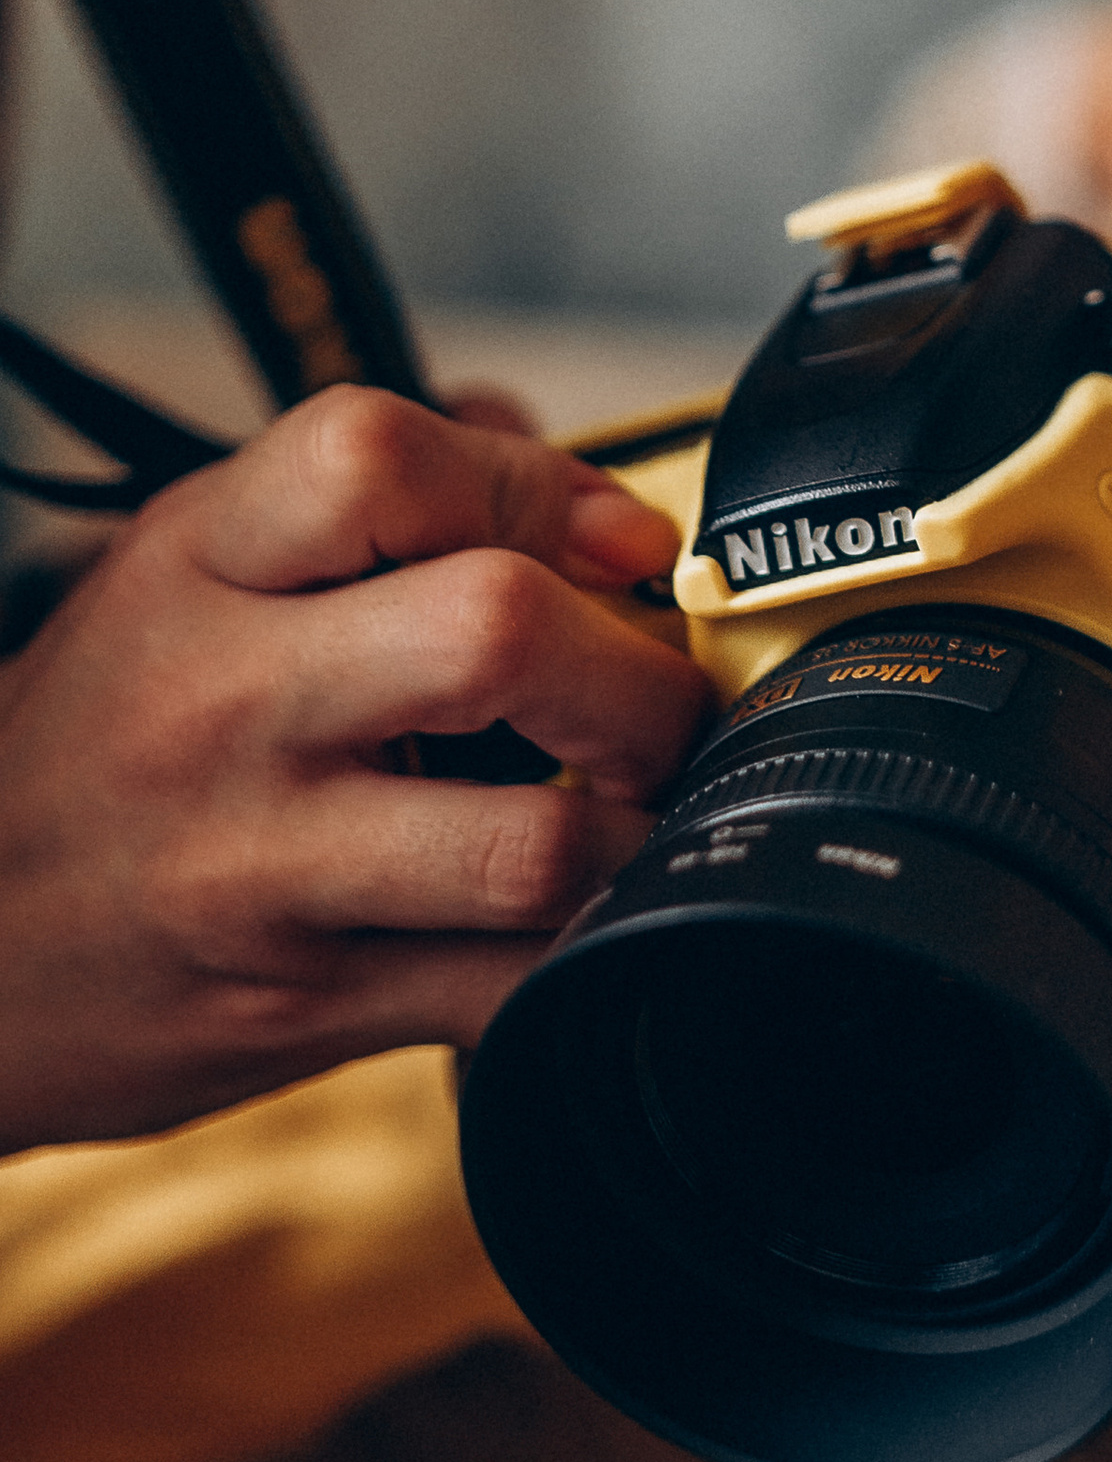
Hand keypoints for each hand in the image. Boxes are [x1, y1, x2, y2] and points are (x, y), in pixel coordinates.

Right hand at [0, 389, 707, 1155]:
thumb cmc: (103, 741)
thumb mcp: (187, 569)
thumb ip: (371, 500)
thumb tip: (582, 486)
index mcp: (199, 566)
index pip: (382, 456)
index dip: (538, 484)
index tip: (610, 543)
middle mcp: (228, 707)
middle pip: (496, 633)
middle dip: (633, 667)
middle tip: (658, 692)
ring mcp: (264, 869)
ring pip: (531, 842)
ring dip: (636, 825)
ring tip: (633, 806)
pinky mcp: (305, 1006)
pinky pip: (510, 985)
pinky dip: (586, 945)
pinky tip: (579, 910)